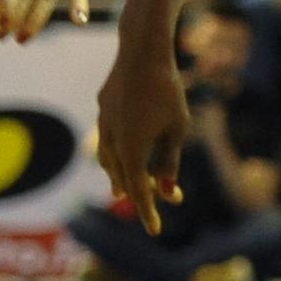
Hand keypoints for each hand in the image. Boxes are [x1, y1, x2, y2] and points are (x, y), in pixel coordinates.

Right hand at [93, 34, 188, 233]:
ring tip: (121, 189)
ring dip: (117, 176)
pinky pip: (106, 139)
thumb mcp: (177, 128)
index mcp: (131, 149)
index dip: (148, 211)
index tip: (155, 230)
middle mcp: (112, 140)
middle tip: (154, 203)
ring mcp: (104, 122)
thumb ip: (170, 161)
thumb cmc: (167, 89)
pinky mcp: (103, 107)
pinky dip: (114, 154)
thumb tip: (168, 191)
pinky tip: (118, 152)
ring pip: (108, 159)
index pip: (138, 190)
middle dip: (137, 193)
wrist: (142, 50)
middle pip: (121, 177)